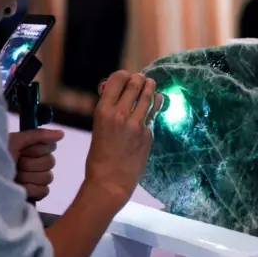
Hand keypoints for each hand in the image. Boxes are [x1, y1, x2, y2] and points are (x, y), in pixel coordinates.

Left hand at [9, 129, 64, 200]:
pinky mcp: (34, 194)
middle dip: (30, 164)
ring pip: (47, 177)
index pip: (51, 147)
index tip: (22, 151)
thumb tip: (61, 133)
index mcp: (31, 148)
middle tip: (15, 164)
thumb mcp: (14, 141)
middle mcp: (35, 162)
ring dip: (28, 177)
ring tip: (13, 177)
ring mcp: (35, 179)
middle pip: (50, 162)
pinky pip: (44, 190)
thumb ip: (38, 135)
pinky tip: (19, 187)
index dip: (36, 150)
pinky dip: (31, 189)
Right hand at [86, 70, 162, 204]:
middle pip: (135, 85)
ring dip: (150, 87)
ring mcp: (136, 124)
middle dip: (139, 79)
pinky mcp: (148, 134)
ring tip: (151, 84)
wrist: (110, 181)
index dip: (123, 76)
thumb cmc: (100, 157)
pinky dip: (156, 105)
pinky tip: (159, 100)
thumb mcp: (98, 128)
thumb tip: (118, 97)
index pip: (116, 80)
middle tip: (142, 79)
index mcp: (103, 111)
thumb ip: (109, 111)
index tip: (127, 76)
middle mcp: (120, 114)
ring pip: (148, 97)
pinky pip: (154, 114)